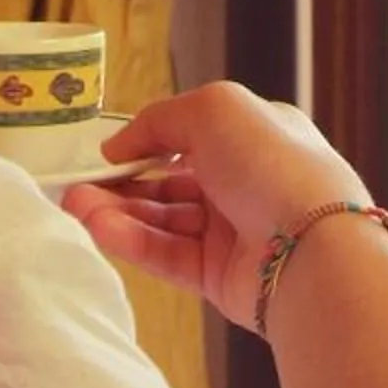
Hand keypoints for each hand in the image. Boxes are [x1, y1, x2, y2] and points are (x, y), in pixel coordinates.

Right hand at [60, 82, 372, 325]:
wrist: (312, 248)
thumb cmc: (272, 163)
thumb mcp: (213, 110)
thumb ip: (159, 120)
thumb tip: (119, 144)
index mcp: (255, 136)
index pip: (190, 135)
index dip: (145, 141)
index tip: (104, 150)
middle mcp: (246, 182)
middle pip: (169, 181)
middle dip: (121, 182)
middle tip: (75, 185)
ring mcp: (235, 231)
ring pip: (163, 220)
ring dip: (117, 212)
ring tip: (75, 207)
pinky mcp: (221, 277)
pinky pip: (167, 255)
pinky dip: (132, 242)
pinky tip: (100, 230)